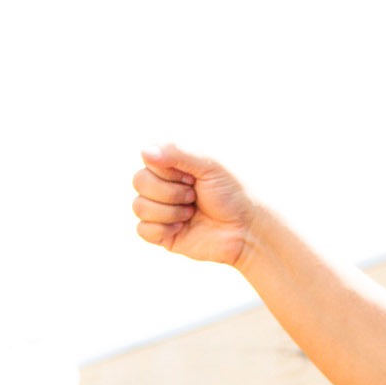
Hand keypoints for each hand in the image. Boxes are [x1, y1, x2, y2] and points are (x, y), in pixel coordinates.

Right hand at [132, 144, 258, 267]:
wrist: (247, 230)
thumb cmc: (233, 193)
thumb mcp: (209, 164)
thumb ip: (178, 152)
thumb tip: (144, 151)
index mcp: (174, 163)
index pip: (148, 159)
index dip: (167, 170)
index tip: (192, 176)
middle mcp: (164, 184)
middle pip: (138, 181)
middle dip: (169, 192)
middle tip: (194, 195)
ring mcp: (161, 209)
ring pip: (138, 206)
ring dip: (170, 211)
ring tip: (192, 212)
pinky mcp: (161, 233)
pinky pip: (142, 230)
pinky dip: (163, 229)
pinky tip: (183, 228)